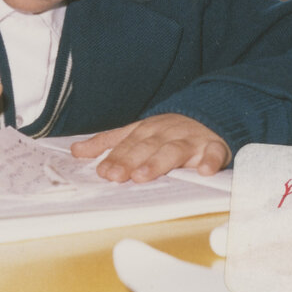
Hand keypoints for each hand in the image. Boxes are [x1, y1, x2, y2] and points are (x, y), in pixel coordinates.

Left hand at [69, 113, 230, 182]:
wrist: (209, 115)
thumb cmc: (168, 131)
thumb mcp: (137, 133)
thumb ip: (108, 143)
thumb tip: (76, 151)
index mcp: (147, 130)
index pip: (127, 144)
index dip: (115, 157)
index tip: (102, 172)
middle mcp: (166, 133)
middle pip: (146, 147)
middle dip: (130, 161)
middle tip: (117, 176)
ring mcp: (191, 139)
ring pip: (174, 150)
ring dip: (159, 162)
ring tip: (144, 175)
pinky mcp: (215, 146)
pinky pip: (214, 153)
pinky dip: (210, 161)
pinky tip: (204, 171)